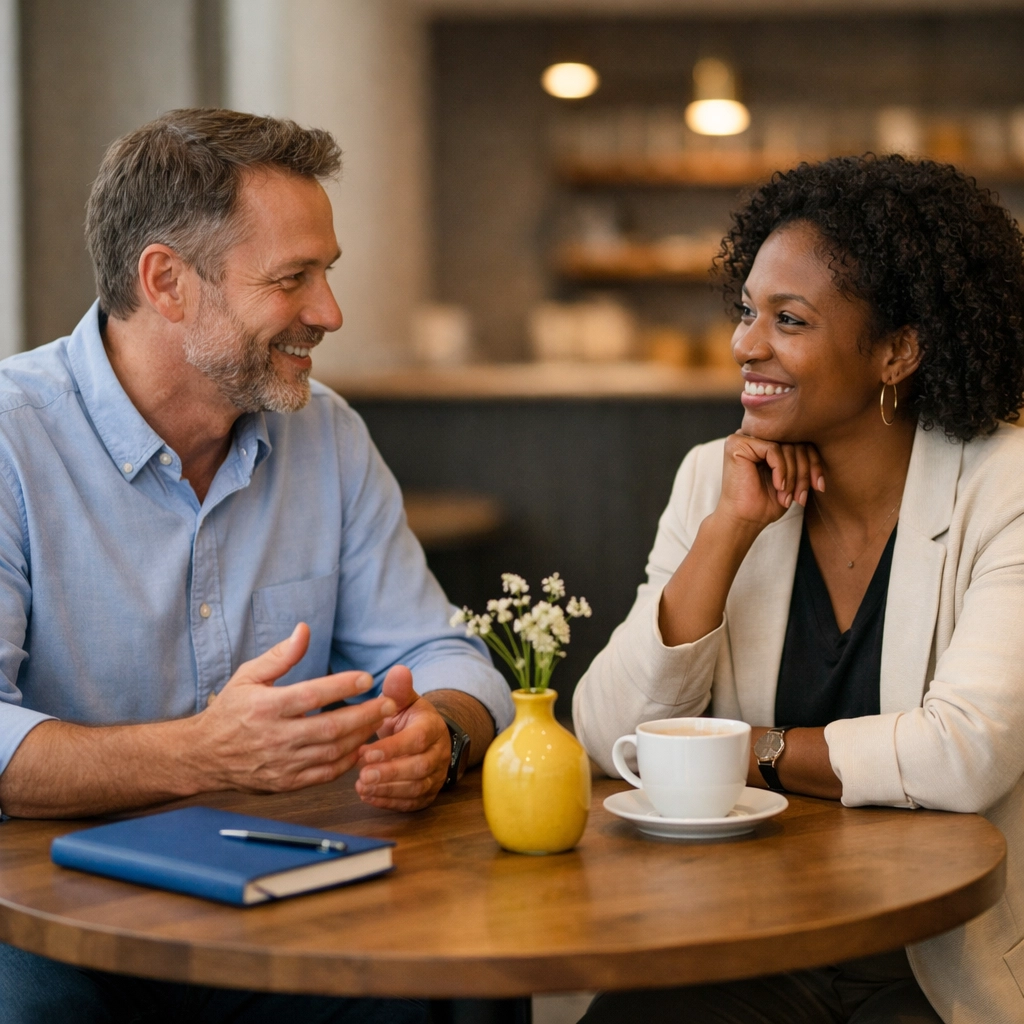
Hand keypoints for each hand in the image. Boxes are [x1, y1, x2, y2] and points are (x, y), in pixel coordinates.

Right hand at [191, 623, 397, 792]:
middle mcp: (275, 737)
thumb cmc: (229, 710)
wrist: (204, 756)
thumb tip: (305, 630)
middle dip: (365, 714)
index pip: (311, 695)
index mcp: (265, 707)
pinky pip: (325, 774)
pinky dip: (348, 761)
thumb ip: (280, 655)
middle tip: (390, 702)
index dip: (342, 686)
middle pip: (329, 727)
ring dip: (361, 736)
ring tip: (381, 720)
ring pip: (332, 752)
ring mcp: (282, 763)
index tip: (368, 677)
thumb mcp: (248, 676)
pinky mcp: (287, 783)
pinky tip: (362, 745)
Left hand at [355, 665, 451, 811]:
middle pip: (419, 768)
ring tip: (361, 786)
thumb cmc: (408, 718)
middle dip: (390, 773)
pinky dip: (389, 802)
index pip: (416, 740)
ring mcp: (436, 776)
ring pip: (416, 788)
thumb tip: (398, 670)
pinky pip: (411, 803)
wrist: (425, 737)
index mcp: (432, 728)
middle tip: (362, 775)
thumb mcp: (404, 701)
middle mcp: (438, 754)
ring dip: (388, 789)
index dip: (392, 748)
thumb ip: (398, 689)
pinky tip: (368, 796)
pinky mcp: (428, 794)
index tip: (366, 751)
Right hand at [717, 432, 824, 531]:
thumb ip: (802, 459)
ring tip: (787, 495)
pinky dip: (781, 470)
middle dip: (804, 472)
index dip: (814, 463)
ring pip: (786, 446)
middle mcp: (755, 436)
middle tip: (801, 496)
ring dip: (793, 475)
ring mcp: (744, 438)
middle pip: (794, 443)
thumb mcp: (793, 479)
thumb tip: (824, 442)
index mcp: (766, 442)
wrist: (743, 520)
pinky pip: (773, 449)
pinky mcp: (737, 444)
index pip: (799, 441)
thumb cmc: (765, 503)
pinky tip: (778, 486)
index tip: (819, 486)